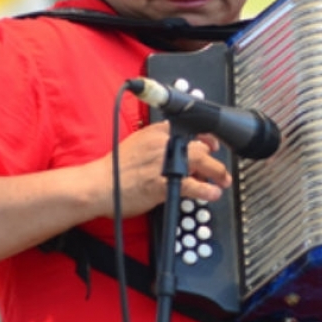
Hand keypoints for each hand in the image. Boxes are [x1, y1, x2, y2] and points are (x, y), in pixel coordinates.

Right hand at [88, 121, 232, 218]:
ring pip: (200, 163)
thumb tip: (174, 146)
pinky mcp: (163, 184)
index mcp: (156, 133)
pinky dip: (205, 190)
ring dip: (216, 172)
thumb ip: (156, 141)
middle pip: (199, 146)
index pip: (189, 129)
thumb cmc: (115, 170)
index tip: (212, 144)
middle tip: (221, 169)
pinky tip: (212, 193)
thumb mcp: (137, 143)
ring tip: (223, 181)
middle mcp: (162, 144)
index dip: (205, 138)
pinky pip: (191, 185)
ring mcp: (164, 164)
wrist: (99, 185)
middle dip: (214, 158)